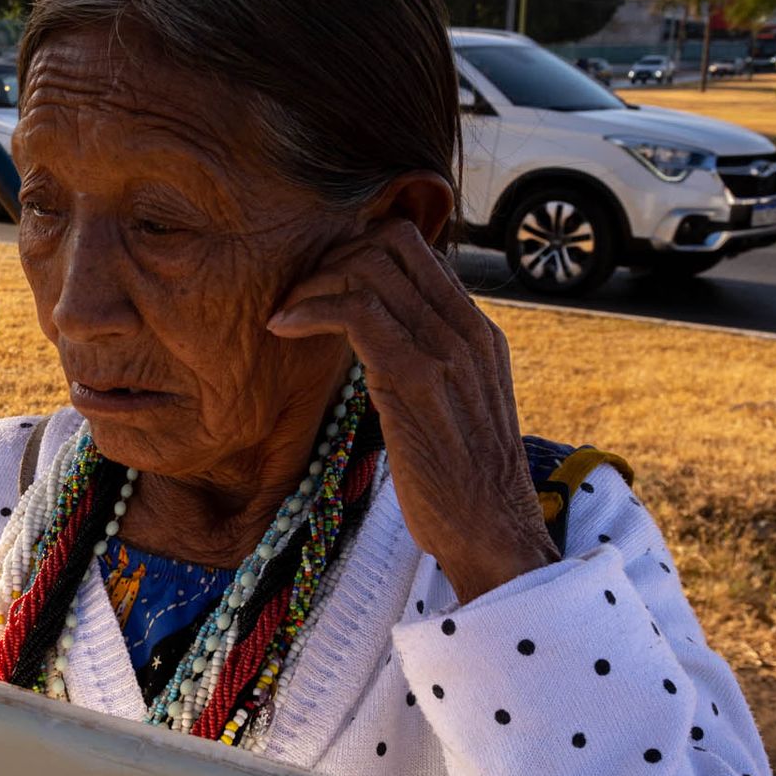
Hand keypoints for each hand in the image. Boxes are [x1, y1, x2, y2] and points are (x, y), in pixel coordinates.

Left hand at [266, 218, 557, 601]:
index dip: (356, 251)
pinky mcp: (415, 378)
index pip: (416, 248)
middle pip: (392, 243)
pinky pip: (356, 311)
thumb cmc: (460, 483)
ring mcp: (445, 351)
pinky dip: (310, 310)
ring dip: (313, 283)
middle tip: (296, 297)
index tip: (320, 284)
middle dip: (331, 258)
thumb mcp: (452, 407)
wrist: (492, 531)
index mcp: (477, 331)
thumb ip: (426, 365)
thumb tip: (377, 341)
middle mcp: (467, 330)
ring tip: (285, 315)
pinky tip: (283, 329)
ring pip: (371, 269)